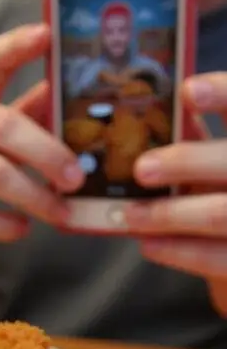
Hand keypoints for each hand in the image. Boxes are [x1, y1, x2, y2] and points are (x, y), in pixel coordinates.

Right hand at [0, 23, 83, 244]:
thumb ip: (21, 117)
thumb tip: (60, 96)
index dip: (18, 45)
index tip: (47, 33)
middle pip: (4, 127)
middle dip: (48, 154)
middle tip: (76, 178)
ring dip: (34, 197)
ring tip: (60, 212)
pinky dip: (3, 224)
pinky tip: (21, 228)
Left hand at [125, 74, 226, 315]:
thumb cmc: (221, 196)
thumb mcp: (215, 163)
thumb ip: (197, 145)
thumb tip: (142, 119)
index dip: (223, 94)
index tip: (186, 91)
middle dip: (186, 163)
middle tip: (141, 169)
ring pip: (221, 213)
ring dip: (169, 214)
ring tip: (131, 214)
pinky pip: (218, 257)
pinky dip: (179, 251)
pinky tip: (148, 244)